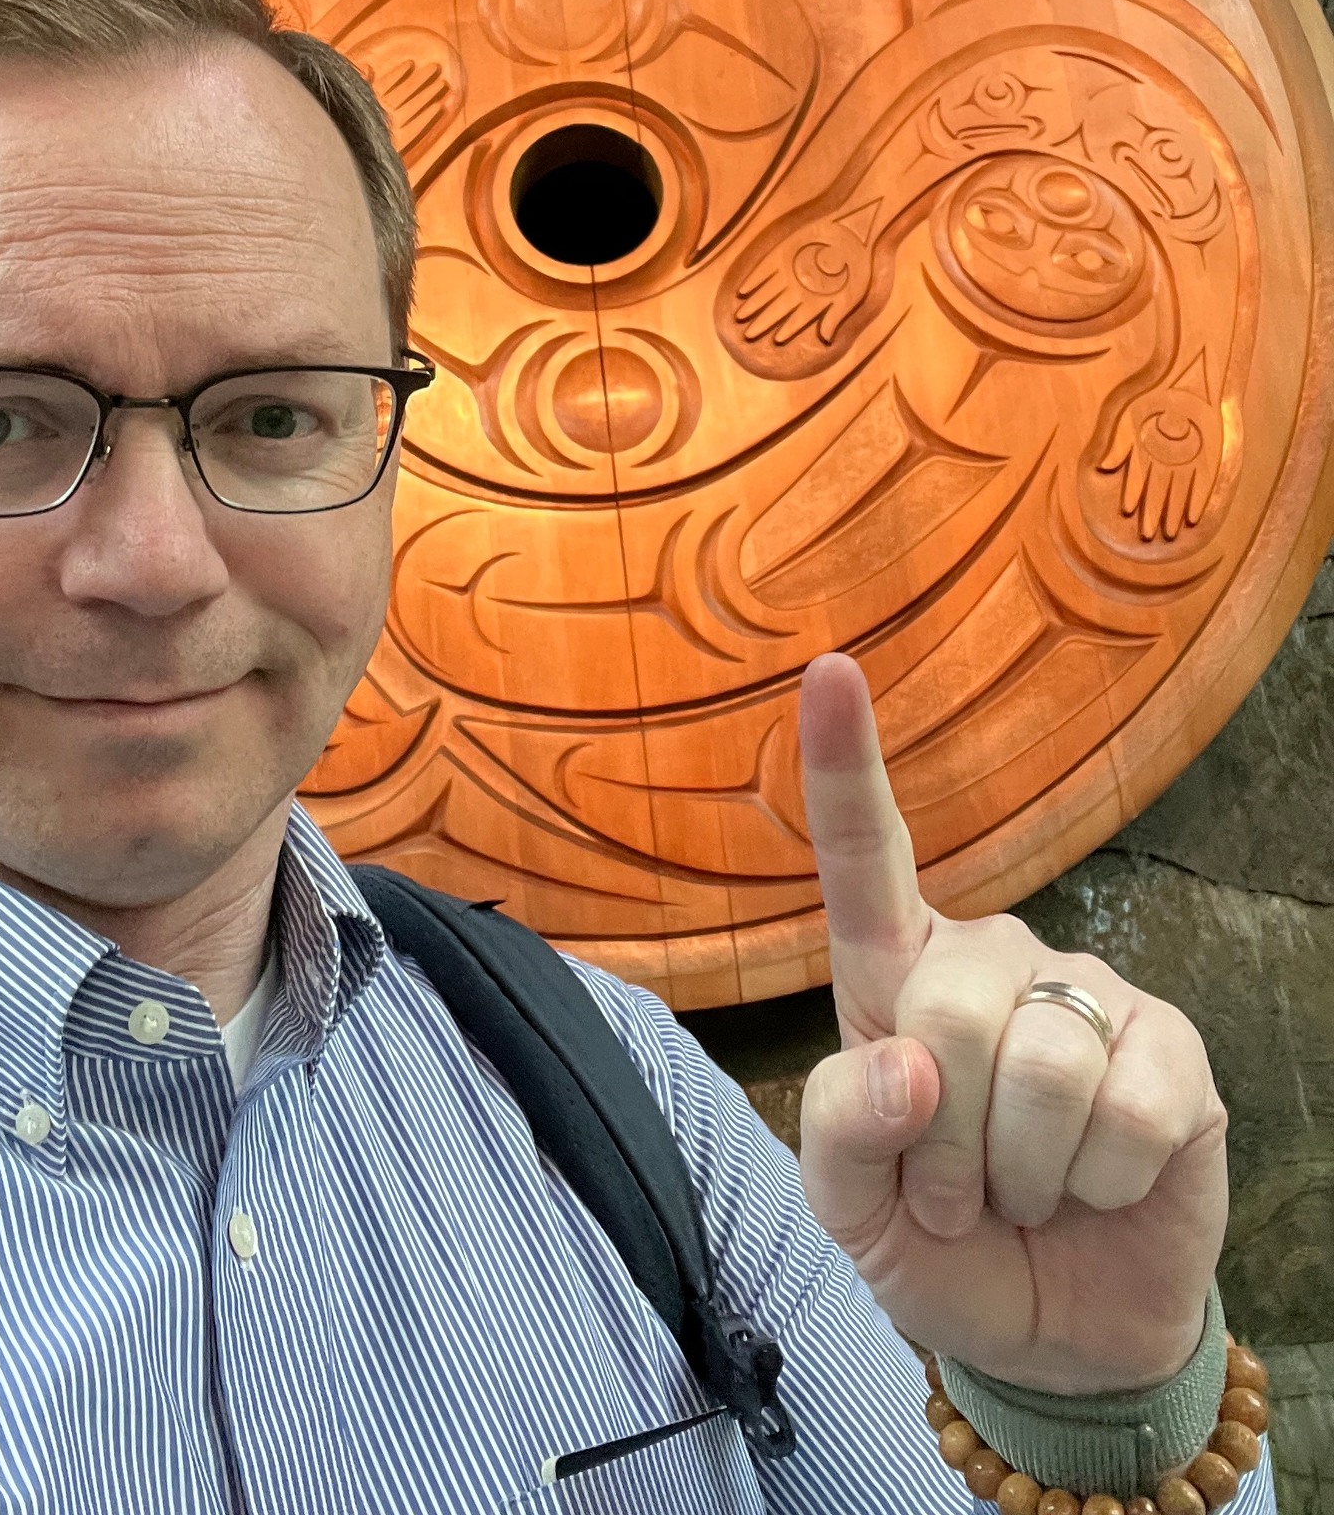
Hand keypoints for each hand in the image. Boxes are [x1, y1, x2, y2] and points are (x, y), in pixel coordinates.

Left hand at [794, 653, 1227, 1395]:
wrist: (1057, 1329)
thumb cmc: (940, 1239)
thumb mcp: (850, 1211)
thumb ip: (839, 1134)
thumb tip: (908, 1067)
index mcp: (895, 976)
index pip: (867, 859)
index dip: (844, 765)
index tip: (828, 670)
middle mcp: (992, 960)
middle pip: (948, 1007)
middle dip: (942, 1138)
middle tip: (959, 1192)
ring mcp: (1088, 993)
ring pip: (1040, 1063)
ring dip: (1019, 1171)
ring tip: (1023, 1192)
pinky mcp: (1172, 1050)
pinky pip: (1128, 1110)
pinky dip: (1099, 1180)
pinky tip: (1096, 1183)